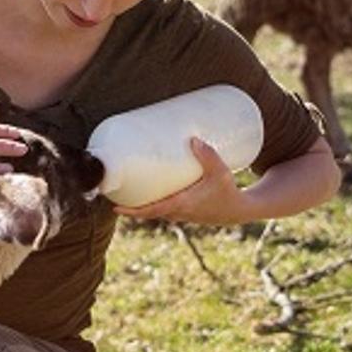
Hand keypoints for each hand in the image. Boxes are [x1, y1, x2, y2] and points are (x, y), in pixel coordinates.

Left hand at [112, 137, 256, 224]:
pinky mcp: (183, 210)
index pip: (151, 211)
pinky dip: (152, 201)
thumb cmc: (229, 192)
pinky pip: (162, 206)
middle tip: (113, 191)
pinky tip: (148, 189)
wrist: (239, 211)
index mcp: (181, 206)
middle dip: (130, 204)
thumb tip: (192, 138)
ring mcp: (179, 214)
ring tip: (127, 188)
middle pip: (146, 211)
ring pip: (154, 209)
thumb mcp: (221, 173)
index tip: (115, 208)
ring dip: (140, 203)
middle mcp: (176, 213)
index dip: (132, 211)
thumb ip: (208, 155)